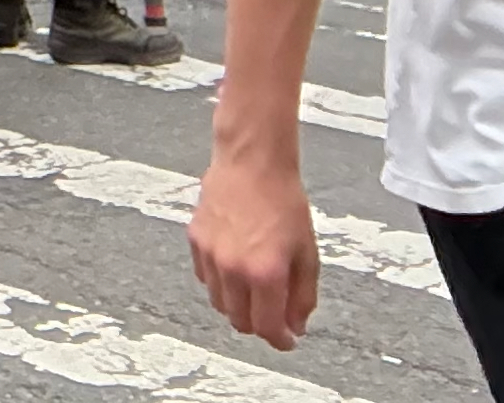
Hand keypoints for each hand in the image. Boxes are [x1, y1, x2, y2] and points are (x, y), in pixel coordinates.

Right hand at [188, 154, 320, 348]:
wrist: (252, 164)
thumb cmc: (285, 204)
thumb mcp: (308, 254)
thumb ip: (303, 297)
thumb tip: (296, 327)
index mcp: (265, 274)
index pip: (267, 326)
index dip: (280, 340)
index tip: (288, 340)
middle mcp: (233, 269)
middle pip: (239, 320)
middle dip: (259, 325)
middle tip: (273, 315)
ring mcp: (210, 255)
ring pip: (219, 302)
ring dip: (238, 306)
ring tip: (254, 291)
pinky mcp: (195, 240)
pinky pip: (205, 277)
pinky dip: (220, 283)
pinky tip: (235, 267)